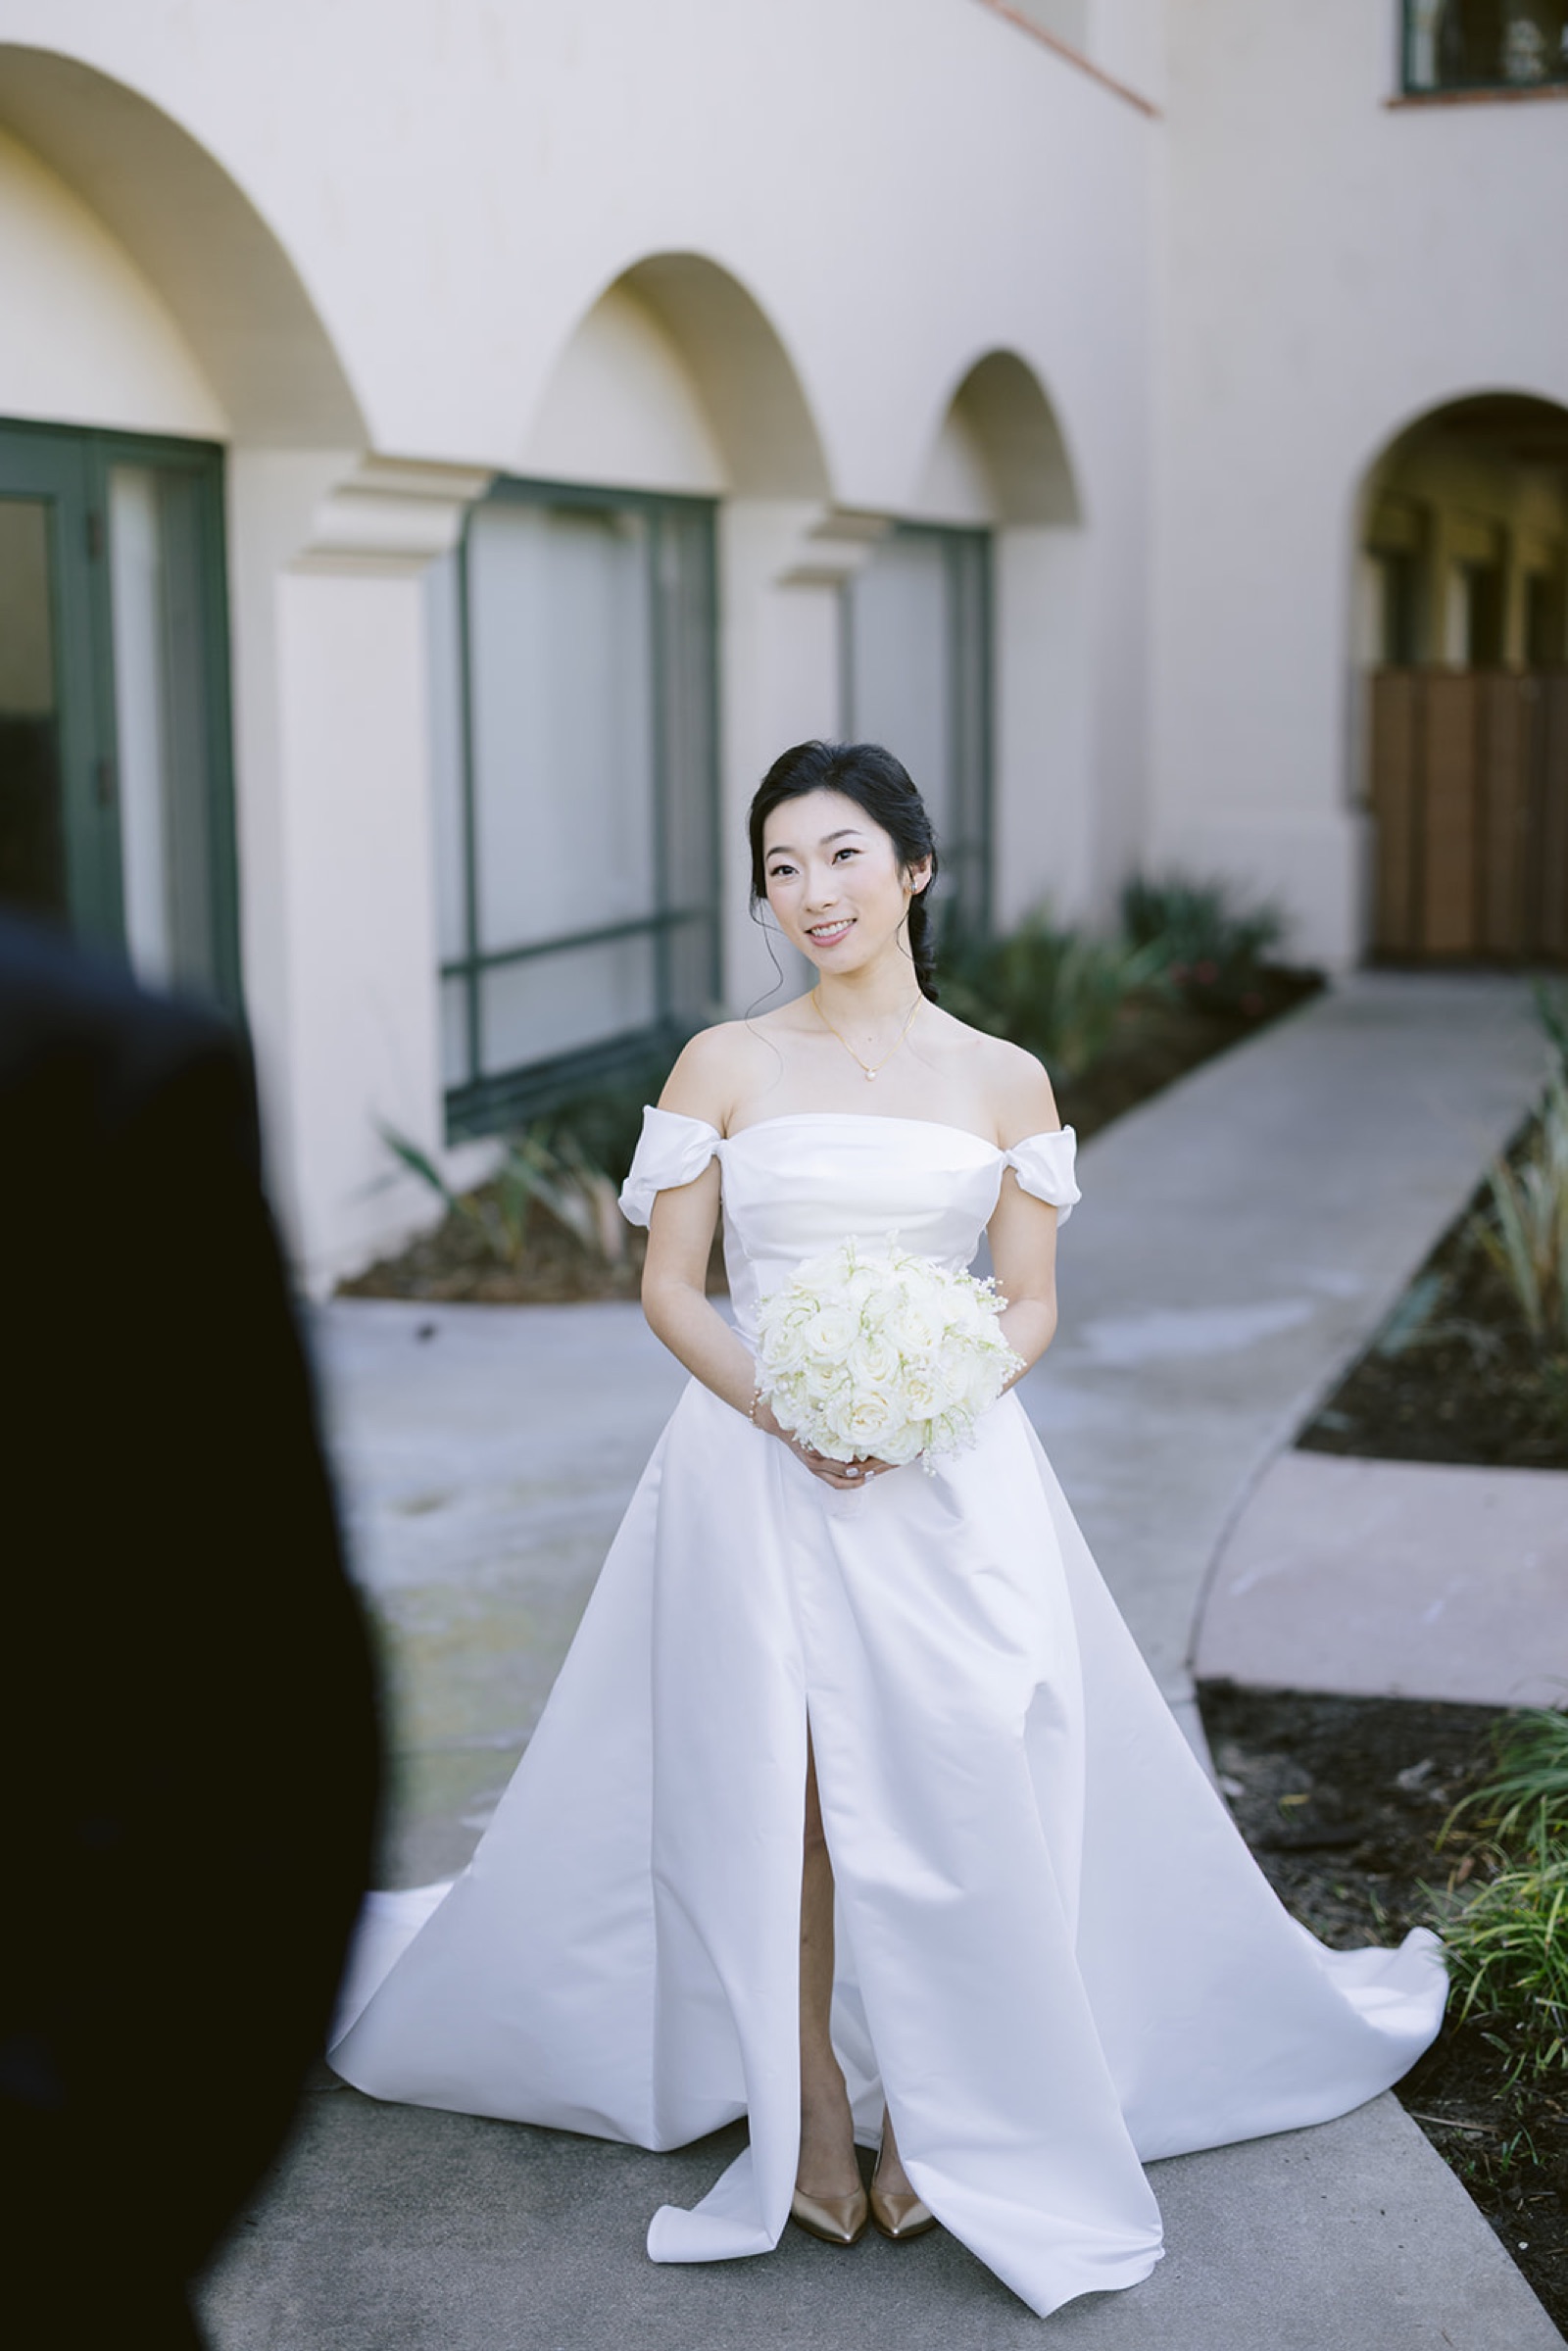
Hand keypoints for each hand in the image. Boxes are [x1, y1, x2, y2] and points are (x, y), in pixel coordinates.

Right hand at [752, 1396, 891, 1489]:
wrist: (776, 1418)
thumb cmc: (799, 1408)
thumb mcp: (819, 1403)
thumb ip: (839, 1406)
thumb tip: (864, 1399)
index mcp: (822, 1442)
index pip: (856, 1453)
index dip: (876, 1453)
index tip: (893, 1445)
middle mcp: (819, 1458)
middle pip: (856, 1469)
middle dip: (879, 1466)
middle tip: (897, 1460)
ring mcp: (817, 1466)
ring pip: (848, 1477)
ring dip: (869, 1474)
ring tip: (887, 1467)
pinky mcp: (815, 1469)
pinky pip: (837, 1482)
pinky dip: (853, 1482)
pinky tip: (866, 1477)